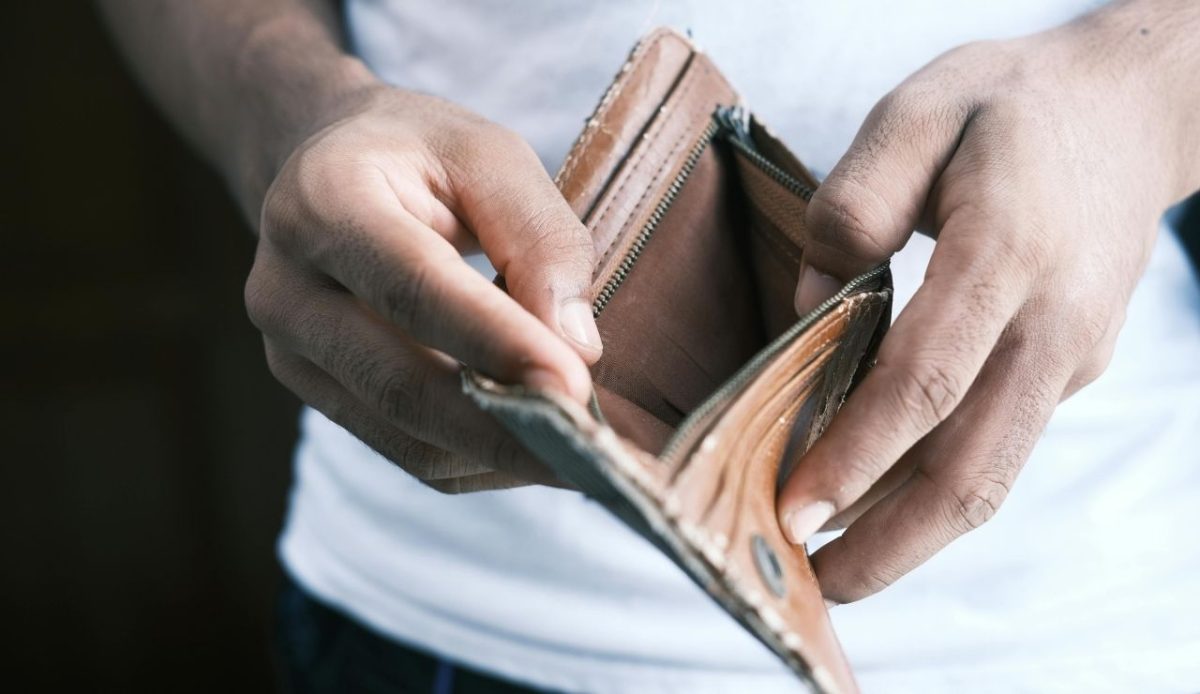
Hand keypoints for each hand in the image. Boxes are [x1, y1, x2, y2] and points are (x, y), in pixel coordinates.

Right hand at [245, 85, 602, 491]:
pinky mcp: (316, 395)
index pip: (414, 288)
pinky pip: (408, 454)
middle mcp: (287, 287)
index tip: (574, 387)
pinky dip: (480, 460)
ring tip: (580, 452)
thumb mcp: (492, 157)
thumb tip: (577, 348)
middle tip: (592, 449)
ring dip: (500, 455)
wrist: (329, 169)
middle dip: (505, 427)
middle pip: (400, 384)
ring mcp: (290, 353)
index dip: (497, 344)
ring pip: (406, 438)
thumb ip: (540, 238)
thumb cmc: (421, 155)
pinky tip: (534, 443)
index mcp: (325, 200)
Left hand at [778, 3, 1199, 602]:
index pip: (928, 379)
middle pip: (972, 466)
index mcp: (1009, 251)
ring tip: (836, 567)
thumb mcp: (919, 111)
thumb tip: (812, 304)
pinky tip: (876, 497)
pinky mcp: (1069, 369)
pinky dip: (934, 485)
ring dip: (912, 534)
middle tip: (812, 586)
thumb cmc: (1007, 108)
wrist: (1127, 112)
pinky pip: (997, 443)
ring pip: (991, 472)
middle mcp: (1052, 322)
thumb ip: (855, 203)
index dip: (858, 454)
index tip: (794, 509)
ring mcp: (1070, 355)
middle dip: (890, 542)